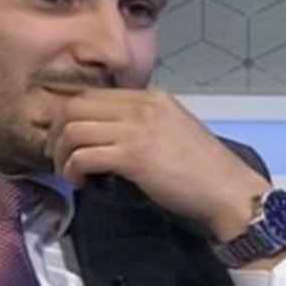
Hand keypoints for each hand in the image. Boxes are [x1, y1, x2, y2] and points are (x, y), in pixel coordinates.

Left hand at [46, 87, 271, 242]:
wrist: (229, 191)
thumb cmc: (203, 170)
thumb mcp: (173, 131)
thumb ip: (143, 124)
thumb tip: (108, 135)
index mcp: (151, 97)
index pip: (92, 94)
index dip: (68, 115)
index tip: (63, 138)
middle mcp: (143, 106)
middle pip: (75, 106)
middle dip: (56, 132)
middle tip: (57, 156)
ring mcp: (138, 129)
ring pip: (74, 129)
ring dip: (62, 154)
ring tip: (68, 173)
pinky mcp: (134, 156)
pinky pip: (85, 155)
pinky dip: (73, 170)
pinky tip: (80, 183)